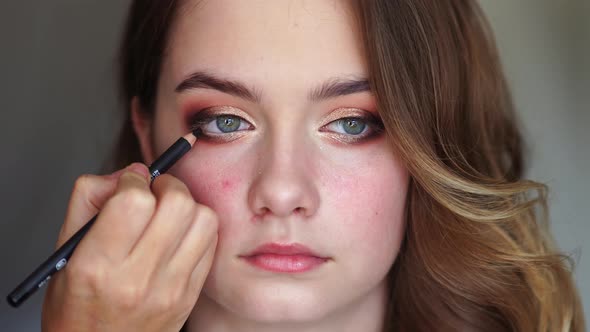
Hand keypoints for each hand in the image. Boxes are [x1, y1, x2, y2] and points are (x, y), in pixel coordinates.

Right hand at [42, 163, 217, 331]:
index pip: (134, 200)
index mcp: (98, 265)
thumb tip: (131, 172)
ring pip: (204, 218)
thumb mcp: (65, 251)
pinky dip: (198, 228)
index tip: (128, 185)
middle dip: (165, 185)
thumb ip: (90, 200)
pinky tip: (178, 235)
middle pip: (178, 203)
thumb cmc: (76, 306)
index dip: (132, 180)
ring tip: (168, 214)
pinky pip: (212, 242)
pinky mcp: (191, 294)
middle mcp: (138, 278)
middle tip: (152, 193)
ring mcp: (171, 288)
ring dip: (187, 206)